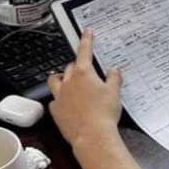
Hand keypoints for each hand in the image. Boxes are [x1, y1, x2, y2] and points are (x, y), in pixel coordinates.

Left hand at [47, 28, 122, 152]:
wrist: (92, 136)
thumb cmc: (104, 113)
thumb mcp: (114, 93)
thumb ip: (114, 79)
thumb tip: (115, 69)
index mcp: (83, 73)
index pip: (84, 51)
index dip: (86, 40)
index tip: (86, 31)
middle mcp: (69, 81)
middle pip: (70, 67)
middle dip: (77, 67)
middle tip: (87, 74)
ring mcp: (60, 96)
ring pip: (55, 80)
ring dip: (61, 79)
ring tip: (68, 83)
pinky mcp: (55, 110)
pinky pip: (54, 100)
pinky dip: (59, 99)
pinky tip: (66, 104)